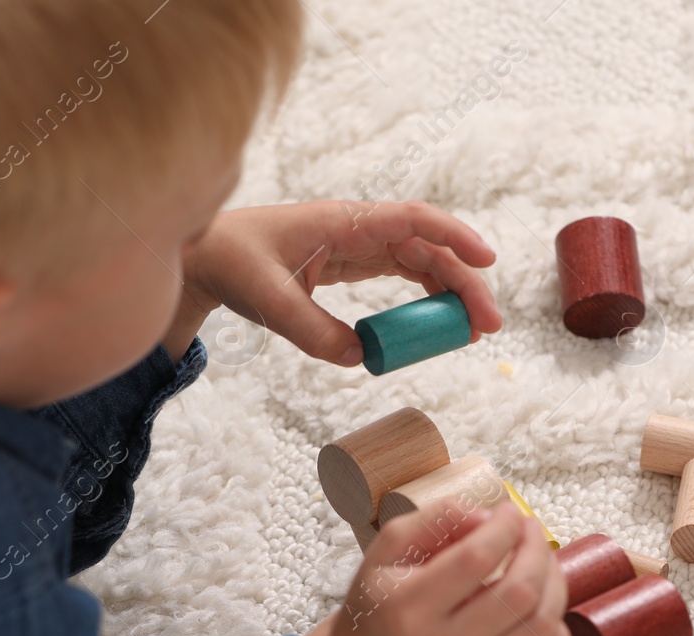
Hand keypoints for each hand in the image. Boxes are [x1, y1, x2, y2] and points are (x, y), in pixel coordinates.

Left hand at [173, 200, 504, 366]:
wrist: (205, 257)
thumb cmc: (232, 263)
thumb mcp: (270, 301)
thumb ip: (313, 331)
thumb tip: (360, 358)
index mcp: (343, 222)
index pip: (413, 219)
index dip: (455, 236)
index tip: (488, 260)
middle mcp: (358, 228)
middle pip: (428, 247)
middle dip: (464, 282)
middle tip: (488, 326)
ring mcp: (356, 245)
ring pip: (420, 261)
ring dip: (450, 292)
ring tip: (471, 331)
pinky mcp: (350, 263)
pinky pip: (400, 274)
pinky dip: (424, 295)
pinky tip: (437, 323)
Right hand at [295, 501, 569, 635]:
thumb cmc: (379, 607)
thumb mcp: (388, 550)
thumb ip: (436, 519)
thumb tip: (491, 518)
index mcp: (409, 607)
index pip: (477, 558)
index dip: (504, 528)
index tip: (508, 513)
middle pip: (519, 592)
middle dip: (537, 550)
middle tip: (530, 532)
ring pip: (540, 626)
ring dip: (554, 584)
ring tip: (542, 564)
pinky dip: (559, 633)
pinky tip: (544, 609)